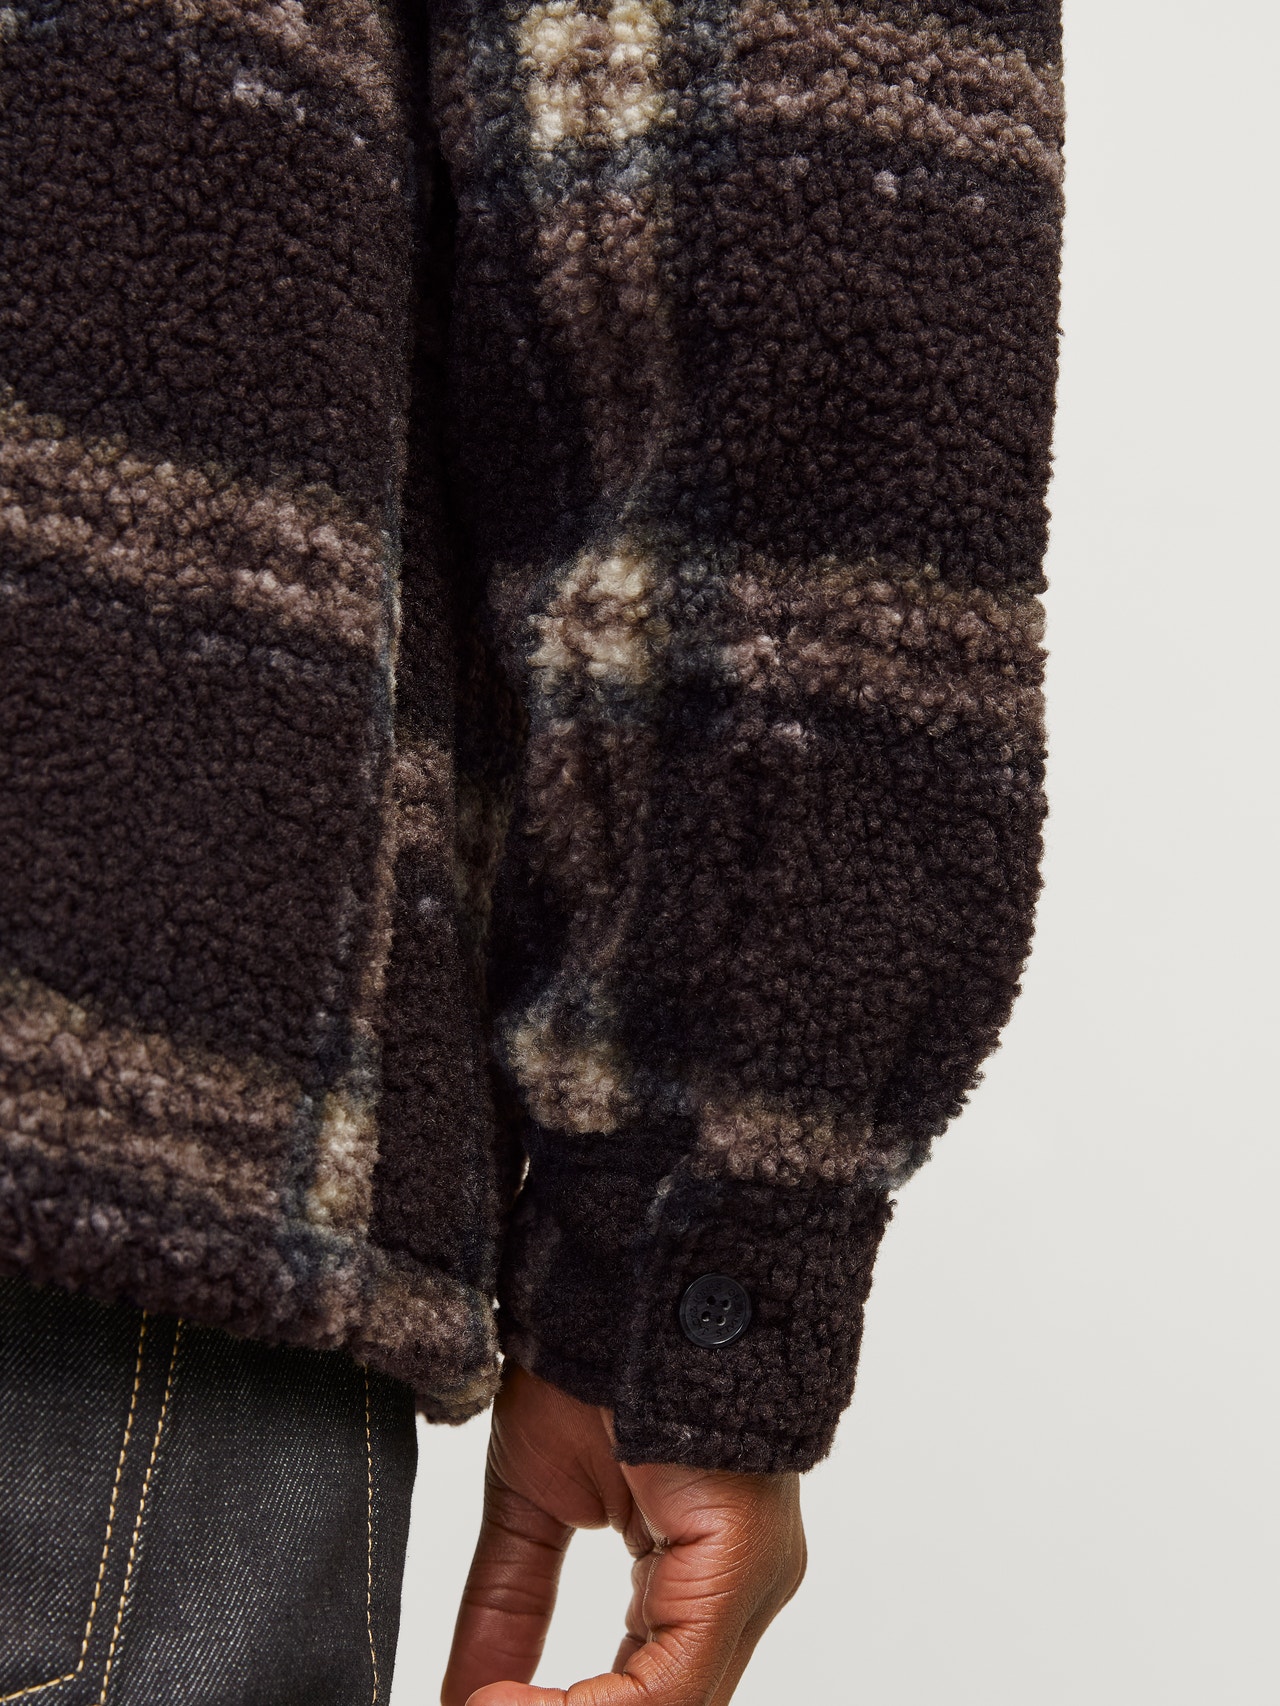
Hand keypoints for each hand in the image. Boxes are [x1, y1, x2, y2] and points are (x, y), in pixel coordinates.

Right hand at [441, 1365, 804, 1705]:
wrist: (622, 1262)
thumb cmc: (594, 1354)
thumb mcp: (534, 1498)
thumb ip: (507, 1605)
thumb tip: (462, 1697)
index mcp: (700, 1573)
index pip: (641, 1696)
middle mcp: (740, 1586)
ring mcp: (750, 1576)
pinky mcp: (740, 1559)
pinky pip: (672, 1687)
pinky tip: (503, 1702)